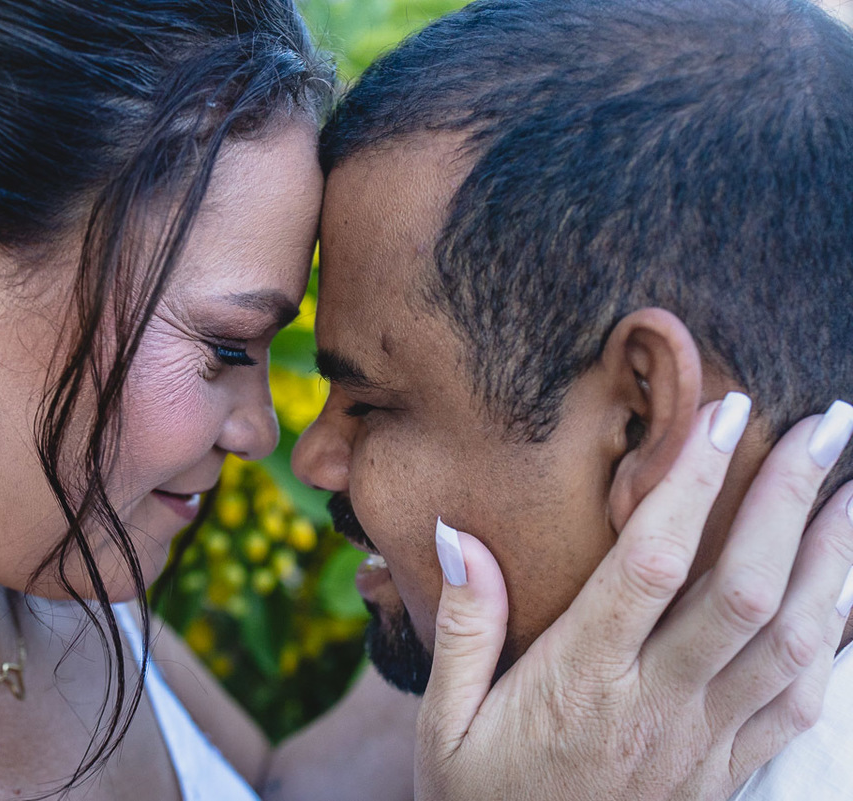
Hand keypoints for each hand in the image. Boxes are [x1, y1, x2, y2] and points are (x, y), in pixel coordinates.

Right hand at [415, 397, 852, 800]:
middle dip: (793, 500)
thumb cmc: (479, 800)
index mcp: (581, 682)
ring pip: (793, 644)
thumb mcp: (444, 723)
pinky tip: (845, 591)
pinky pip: (800, 705)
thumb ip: (459, 626)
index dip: (692, 483)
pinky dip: (834, 641)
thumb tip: (458, 535)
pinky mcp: (726, 773)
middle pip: (745, 592)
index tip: (720, 413)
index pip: (651, 566)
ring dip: (835, 560)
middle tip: (825, 423)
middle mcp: (656, 708)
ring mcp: (703, 744)